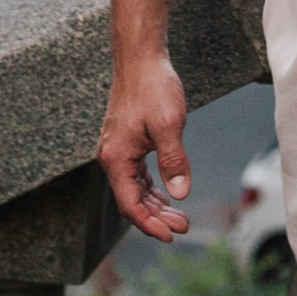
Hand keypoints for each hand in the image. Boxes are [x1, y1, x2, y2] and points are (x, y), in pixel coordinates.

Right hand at [99, 49, 191, 240]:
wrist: (141, 60)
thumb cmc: (153, 88)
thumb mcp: (169, 126)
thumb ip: (173, 161)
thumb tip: (180, 194)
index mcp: (116, 158)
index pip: (130, 204)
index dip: (150, 224)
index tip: (171, 235)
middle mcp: (112, 157)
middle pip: (133, 200)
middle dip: (158, 217)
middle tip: (184, 227)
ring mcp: (119, 150)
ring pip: (136, 188)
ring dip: (157, 204)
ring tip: (180, 216)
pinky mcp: (127, 142)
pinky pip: (137, 174)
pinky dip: (152, 187)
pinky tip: (167, 194)